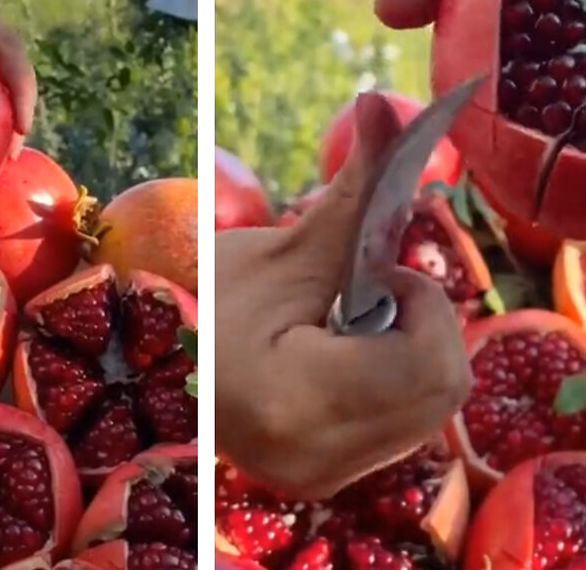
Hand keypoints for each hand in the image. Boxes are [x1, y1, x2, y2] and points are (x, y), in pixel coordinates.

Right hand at [215, 92, 472, 499]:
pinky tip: (338, 360)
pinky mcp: (324, 482)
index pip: (433, 365)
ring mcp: (321, 480)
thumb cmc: (199, 298)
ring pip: (433, 412)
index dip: (424, 305)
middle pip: (446, 390)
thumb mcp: (280, 247)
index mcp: (301, 400)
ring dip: (410, 354)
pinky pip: (402, 429)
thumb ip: (353, 190)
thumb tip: (388, 104)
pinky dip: (391, 382)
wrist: (139, 362)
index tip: (376, 275)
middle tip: (366, 297)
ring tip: (345, 328)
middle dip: (425, 327)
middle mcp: (319, 461)